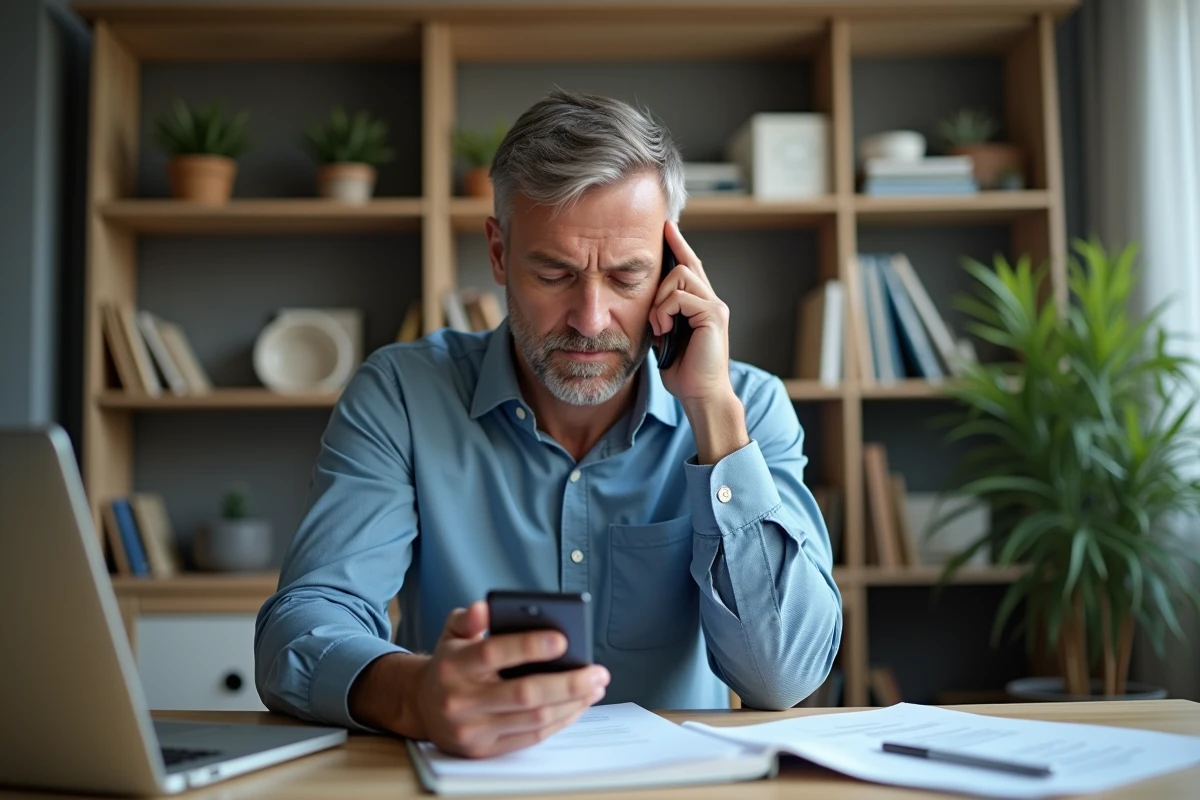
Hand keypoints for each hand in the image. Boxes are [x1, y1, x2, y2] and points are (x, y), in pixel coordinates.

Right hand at [411, 601, 608, 757]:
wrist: (423, 707)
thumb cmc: (450, 664)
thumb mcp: (451, 634)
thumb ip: (469, 618)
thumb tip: (485, 607)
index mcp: (452, 665)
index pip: (492, 653)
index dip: (528, 646)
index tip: (563, 639)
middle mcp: (459, 701)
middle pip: (523, 693)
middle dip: (568, 682)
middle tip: (598, 671)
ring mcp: (472, 730)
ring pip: (534, 719)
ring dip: (572, 703)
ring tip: (595, 686)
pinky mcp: (485, 751)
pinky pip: (532, 737)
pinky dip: (561, 720)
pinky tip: (578, 704)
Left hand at [651, 220, 733, 404]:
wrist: (700, 395)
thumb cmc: (684, 373)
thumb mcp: (665, 338)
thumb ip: (661, 315)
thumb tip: (648, 302)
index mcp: (701, 305)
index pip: (691, 266)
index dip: (679, 244)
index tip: (667, 226)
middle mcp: (712, 301)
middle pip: (684, 265)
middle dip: (662, 279)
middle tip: (657, 311)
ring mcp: (715, 306)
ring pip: (680, 275)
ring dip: (660, 300)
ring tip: (660, 327)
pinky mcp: (714, 314)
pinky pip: (680, 296)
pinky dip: (665, 312)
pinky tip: (664, 330)